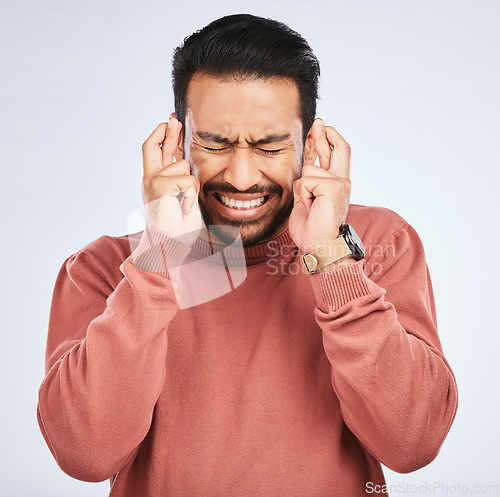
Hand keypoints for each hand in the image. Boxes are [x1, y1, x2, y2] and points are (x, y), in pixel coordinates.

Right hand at [141, 116, 203, 245]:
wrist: (168, 247)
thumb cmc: (178, 229)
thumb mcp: (182, 198)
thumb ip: (182, 180)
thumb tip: (187, 161)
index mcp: (154, 182)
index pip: (158, 152)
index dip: (164, 137)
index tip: (173, 124)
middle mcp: (149, 179)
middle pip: (152, 144)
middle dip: (166, 130)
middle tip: (174, 119)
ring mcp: (152, 181)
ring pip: (183, 165)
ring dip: (192, 184)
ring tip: (186, 204)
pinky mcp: (158, 185)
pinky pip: (188, 179)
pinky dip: (191, 195)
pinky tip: (185, 209)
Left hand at [288, 118, 350, 254]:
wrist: (320, 246)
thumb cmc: (312, 229)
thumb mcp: (306, 199)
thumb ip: (308, 182)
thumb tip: (305, 164)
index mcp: (335, 184)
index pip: (332, 155)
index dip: (323, 141)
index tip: (316, 129)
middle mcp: (342, 181)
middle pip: (338, 148)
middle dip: (324, 134)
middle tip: (318, 121)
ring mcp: (340, 182)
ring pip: (309, 168)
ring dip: (302, 188)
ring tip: (309, 205)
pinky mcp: (334, 186)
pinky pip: (307, 180)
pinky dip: (303, 194)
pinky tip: (311, 206)